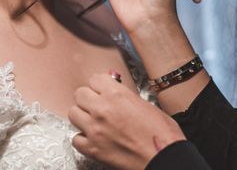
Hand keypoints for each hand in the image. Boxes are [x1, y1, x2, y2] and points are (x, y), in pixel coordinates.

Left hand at [70, 74, 185, 169]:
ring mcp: (94, 130)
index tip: (103, 90)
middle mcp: (102, 109)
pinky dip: (82, 138)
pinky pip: (75, 138)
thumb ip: (125, 96)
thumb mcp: (145, 104)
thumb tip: (115, 95)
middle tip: (97, 104)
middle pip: (80, 94)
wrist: (163, 158)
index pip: (94, 79)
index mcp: (117, 95)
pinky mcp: (92, 149)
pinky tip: (93, 138)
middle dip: (88, 97)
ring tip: (94, 120)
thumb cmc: (161, 133)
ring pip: (73, 113)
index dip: (100, 85)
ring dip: (83, 115)